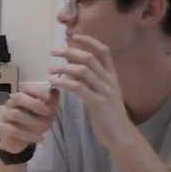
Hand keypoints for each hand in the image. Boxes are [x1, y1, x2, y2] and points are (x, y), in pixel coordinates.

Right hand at [0, 86, 59, 152]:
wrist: (18, 140)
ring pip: (16, 114)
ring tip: (46, 128)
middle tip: (47, 112)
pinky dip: (28, 135)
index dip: (38, 92)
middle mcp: (11, 103)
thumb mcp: (46, 113)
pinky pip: (13, 130)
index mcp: (22, 97)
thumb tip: (55, 91)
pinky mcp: (3, 128)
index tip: (49, 98)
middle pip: (18, 97)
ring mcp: (6, 115)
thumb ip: (51, 103)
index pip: (27, 88)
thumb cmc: (33, 123)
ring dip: (33, 121)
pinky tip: (40, 138)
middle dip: (34, 104)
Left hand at [49, 35, 134, 149]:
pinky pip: (78, 87)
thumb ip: (92, 81)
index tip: (72, 36)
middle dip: (69, 51)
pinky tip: (54, 82)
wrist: (121, 134)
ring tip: (49, 70)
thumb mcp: (103, 93)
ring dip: (63, 67)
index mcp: (112, 76)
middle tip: (53, 52)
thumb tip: (75, 69)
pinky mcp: (97, 103)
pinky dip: (64, 82)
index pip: (103, 51)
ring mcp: (104, 91)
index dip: (89, 41)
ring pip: (82, 71)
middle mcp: (110, 80)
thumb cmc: (109, 115)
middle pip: (89, 58)